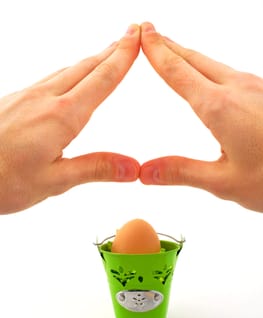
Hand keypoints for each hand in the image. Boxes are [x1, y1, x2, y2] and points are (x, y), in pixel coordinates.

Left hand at [0, 25, 140, 213]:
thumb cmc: (1, 181)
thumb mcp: (54, 182)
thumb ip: (95, 169)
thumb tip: (133, 168)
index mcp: (60, 117)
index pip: (101, 80)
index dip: (123, 59)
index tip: (137, 39)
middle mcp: (44, 99)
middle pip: (86, 68)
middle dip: (112, 51)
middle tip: (130, 36)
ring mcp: (27, 96)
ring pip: (67, 70)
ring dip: (91, 60)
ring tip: (107, 54)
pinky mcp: (15, 100)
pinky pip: (49, 78)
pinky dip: (70, 72)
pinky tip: (70, 77)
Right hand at [140, 22, 262, 211]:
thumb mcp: (224, 182)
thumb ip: (182, 172)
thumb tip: (145, 172)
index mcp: (220, 108)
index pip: (178, 72)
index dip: (157, 52)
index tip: (142, 34)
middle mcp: (237, 89)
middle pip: (194, 59)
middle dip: (168, 45)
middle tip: (149, 32)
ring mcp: (254, 88)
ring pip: (212, 63)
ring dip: (187, 54)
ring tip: (171, 50)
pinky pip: (228, 72)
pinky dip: (207, 67)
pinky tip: (206, 74)